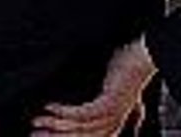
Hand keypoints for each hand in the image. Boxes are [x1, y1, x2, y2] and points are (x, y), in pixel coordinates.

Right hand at [32, 37, 155, 135]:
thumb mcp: (128, 90)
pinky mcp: (109, 102)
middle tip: (34, 134)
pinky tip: (50, 107)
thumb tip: (130, 122)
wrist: (146, 53)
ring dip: (55, 126)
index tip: (47, 134)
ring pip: (80, 128)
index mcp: (116, 120)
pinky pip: (83, 113)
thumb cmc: (132, 66)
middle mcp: (114, 120)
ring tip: (36, 122)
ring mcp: (112, 113)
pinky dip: (65, 113)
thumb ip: (126, 107)